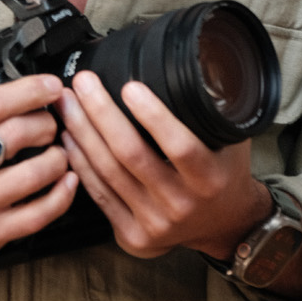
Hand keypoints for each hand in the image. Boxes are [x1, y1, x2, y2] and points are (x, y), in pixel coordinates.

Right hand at [0, 39, 77, 256]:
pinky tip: (67, 180)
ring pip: (32, 176)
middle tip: (53, 119)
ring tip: (60, 148)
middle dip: (46, 122)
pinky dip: (60, 197)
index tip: (52, 86)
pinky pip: (35, 217)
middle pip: (18, 136)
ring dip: (58, 157)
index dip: (30, 91)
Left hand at [59, 70, 269, 262]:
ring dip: (83, 133)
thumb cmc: (224, 174)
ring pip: (109, 173)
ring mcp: (154, 224)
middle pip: (132, 156)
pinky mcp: (132, 236)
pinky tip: (70, 138)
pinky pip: (99, 195)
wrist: (223, 226)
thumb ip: (212, 110)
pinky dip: (81, 163)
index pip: (180, 145)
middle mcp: (180, 204)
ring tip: (69, 103)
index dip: (153, 116)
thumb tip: (194, 65)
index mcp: (208, 179)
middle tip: (84, 82)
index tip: (131, 85)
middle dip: (102, 114)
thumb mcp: (232, 141)